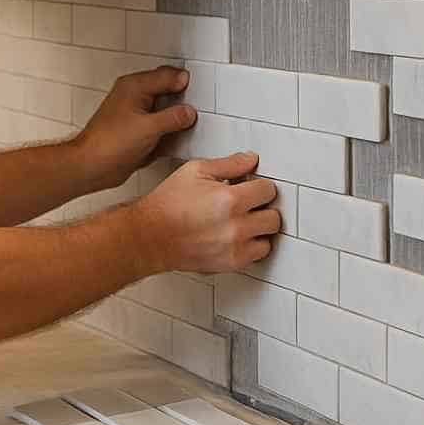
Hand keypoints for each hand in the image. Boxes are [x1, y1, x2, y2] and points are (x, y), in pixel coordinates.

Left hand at [73, 66, 197, 191]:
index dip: (184, 84)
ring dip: (175, 119)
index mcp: (135, 86)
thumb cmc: (108, 144)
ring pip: (163, 110)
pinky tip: (174, 140)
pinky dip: (167, 132)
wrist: (92, 167)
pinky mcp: (136, 132)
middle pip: (166, 91)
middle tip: (194, 111)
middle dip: (181, 101)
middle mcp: (134, 97)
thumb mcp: (149, 128)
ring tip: (185, 126)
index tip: (197, 96)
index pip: (167, 75)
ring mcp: (135, 114)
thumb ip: (173, 117)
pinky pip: (158, 127)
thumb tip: (188, 112)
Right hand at [129, 152, 279, 272]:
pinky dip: (250, 246)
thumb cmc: (167, 205)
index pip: (268, 191)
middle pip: (274, 217)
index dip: (259, 186)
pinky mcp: (229, 264)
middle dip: (263, 208)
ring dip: (259, 230)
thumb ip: (228, 164)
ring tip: (243, 222)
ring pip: (268, 239)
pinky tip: (236, 237)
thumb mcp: (195, 171)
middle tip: (249, 205)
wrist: (149, 236)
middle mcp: (236, 226)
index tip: (251, 187)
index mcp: (230, 200)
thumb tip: (250, 160)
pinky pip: (256, 255)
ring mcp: (234, 248)